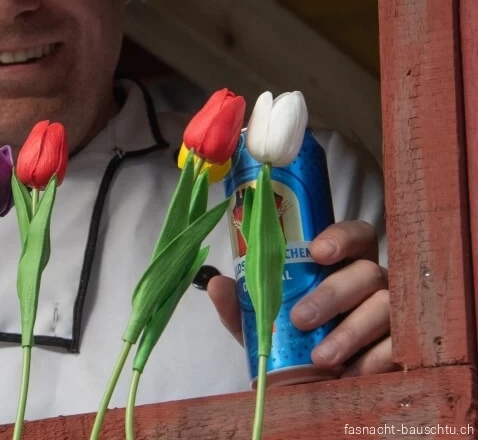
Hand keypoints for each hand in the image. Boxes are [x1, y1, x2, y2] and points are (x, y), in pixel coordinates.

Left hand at [207, 220, 395, 376]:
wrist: (312, 384)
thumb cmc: (291, 338)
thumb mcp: (262, 320)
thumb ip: (242, 301)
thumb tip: (217, 285)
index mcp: (342, 264)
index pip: (354, 235)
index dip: (340, 237)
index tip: (317, 252)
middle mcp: (372, 281)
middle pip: (367, 271)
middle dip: (332, 294)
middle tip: (300, 318)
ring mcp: (393, 312)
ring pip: (384, 307)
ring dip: (350, 332)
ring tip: (321, 356)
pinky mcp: (402, 345)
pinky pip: (397, 346)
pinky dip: (372, 360)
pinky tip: (349, 373)